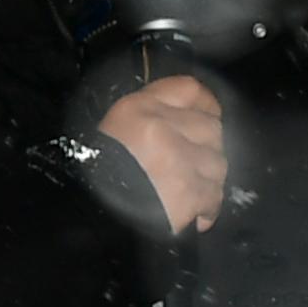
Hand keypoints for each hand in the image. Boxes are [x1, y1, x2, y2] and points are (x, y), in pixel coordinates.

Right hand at [95, 74, 227, 234]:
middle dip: (208, 149)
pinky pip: (214, 195)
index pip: (189, 89)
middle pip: (212, 128)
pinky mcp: (188, 191)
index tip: (210, 117)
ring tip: (190, 194)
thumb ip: (149, 122)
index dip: (207, 104)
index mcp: (138, 108)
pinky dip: (208, 207)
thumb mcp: (114, 133)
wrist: (89, 217)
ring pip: (218, 163)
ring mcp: (177, 159)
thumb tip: (185, 129)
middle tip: (194, 168)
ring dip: (208, 180)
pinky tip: (197, 215)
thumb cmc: (97, 175)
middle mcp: (160, 127)